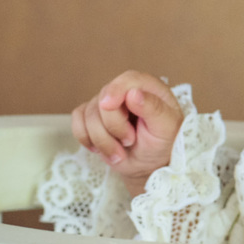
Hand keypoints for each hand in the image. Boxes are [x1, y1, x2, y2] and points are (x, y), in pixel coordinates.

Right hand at [70, 71, 183, 196]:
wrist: (150, 164)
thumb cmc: (163, 143)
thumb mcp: (167, 127)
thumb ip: (154, 108)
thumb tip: (133, 93)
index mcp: (147, 88)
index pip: (127, 80)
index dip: (115, 90)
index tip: (109, 105)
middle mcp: (124, 92)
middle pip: (103, 100)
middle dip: (113, 127)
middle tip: (130, 140)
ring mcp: (106, 104)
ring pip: (88, 115)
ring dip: (103, 140)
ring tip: (120, 152)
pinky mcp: (92, 118)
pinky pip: (77, 122)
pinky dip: (86, 139)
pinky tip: (101, 148)